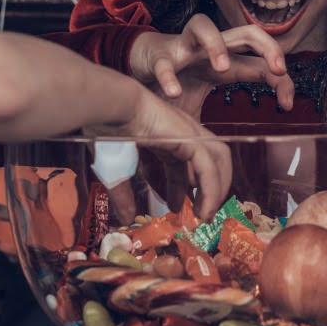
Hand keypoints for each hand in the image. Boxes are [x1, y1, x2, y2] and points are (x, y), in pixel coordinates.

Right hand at [118, 89, 232, 219]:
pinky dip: (210, 191)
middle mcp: (184, 134)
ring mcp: (190, 133)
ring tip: (206, 215)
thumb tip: (125, 218)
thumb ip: (123, 193)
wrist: (112, 107)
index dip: (184, 188)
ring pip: (218, 161)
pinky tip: (203, 210)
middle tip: (203, 214)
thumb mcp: (116, 169)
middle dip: (210, 187)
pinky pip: (209, 169)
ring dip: (216, 190)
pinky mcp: (192, 139)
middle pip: (211, 160)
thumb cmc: (108, 129)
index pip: (186, 163)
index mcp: (167, 137)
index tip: (178, 208)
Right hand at [129, 15, 294, 113]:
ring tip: (223, 68)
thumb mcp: (200, 104)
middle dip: (268, 46)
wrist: (140, 66)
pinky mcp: (159, 55)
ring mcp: (185, 48)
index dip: (282, 80)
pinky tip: (174, 92)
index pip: (263, 63)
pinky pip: (165, 62)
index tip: (288, 105)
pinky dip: (169, 76)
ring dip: (217, 45)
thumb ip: (213, 127)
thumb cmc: (175, 81)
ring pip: (205, 26)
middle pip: (248, 32)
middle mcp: (210, 50)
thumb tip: (220, 163)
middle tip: (277, 69)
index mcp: (227, 63)